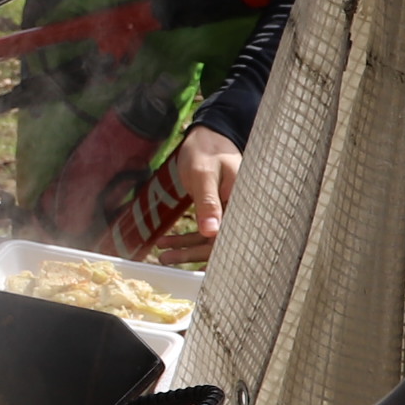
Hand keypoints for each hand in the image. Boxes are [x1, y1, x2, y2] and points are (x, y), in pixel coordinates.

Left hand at [157, 125, 238, 260]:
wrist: (206, 135)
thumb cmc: (206, 150)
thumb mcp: (203, 174)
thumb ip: (207, 202)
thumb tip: (210, 231)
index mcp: (243, 203)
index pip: (234, 237)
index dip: (217, 256)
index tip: (197, 269)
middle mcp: (239, 210)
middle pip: (220, 242)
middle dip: (193, 255)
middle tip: (166, 260)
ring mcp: (228, 211)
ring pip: (208, 237)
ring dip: (185, 248)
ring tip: (161, 256)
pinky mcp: (217, 210)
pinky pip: (203, 229)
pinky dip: (185, 237)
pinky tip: (165, 242)